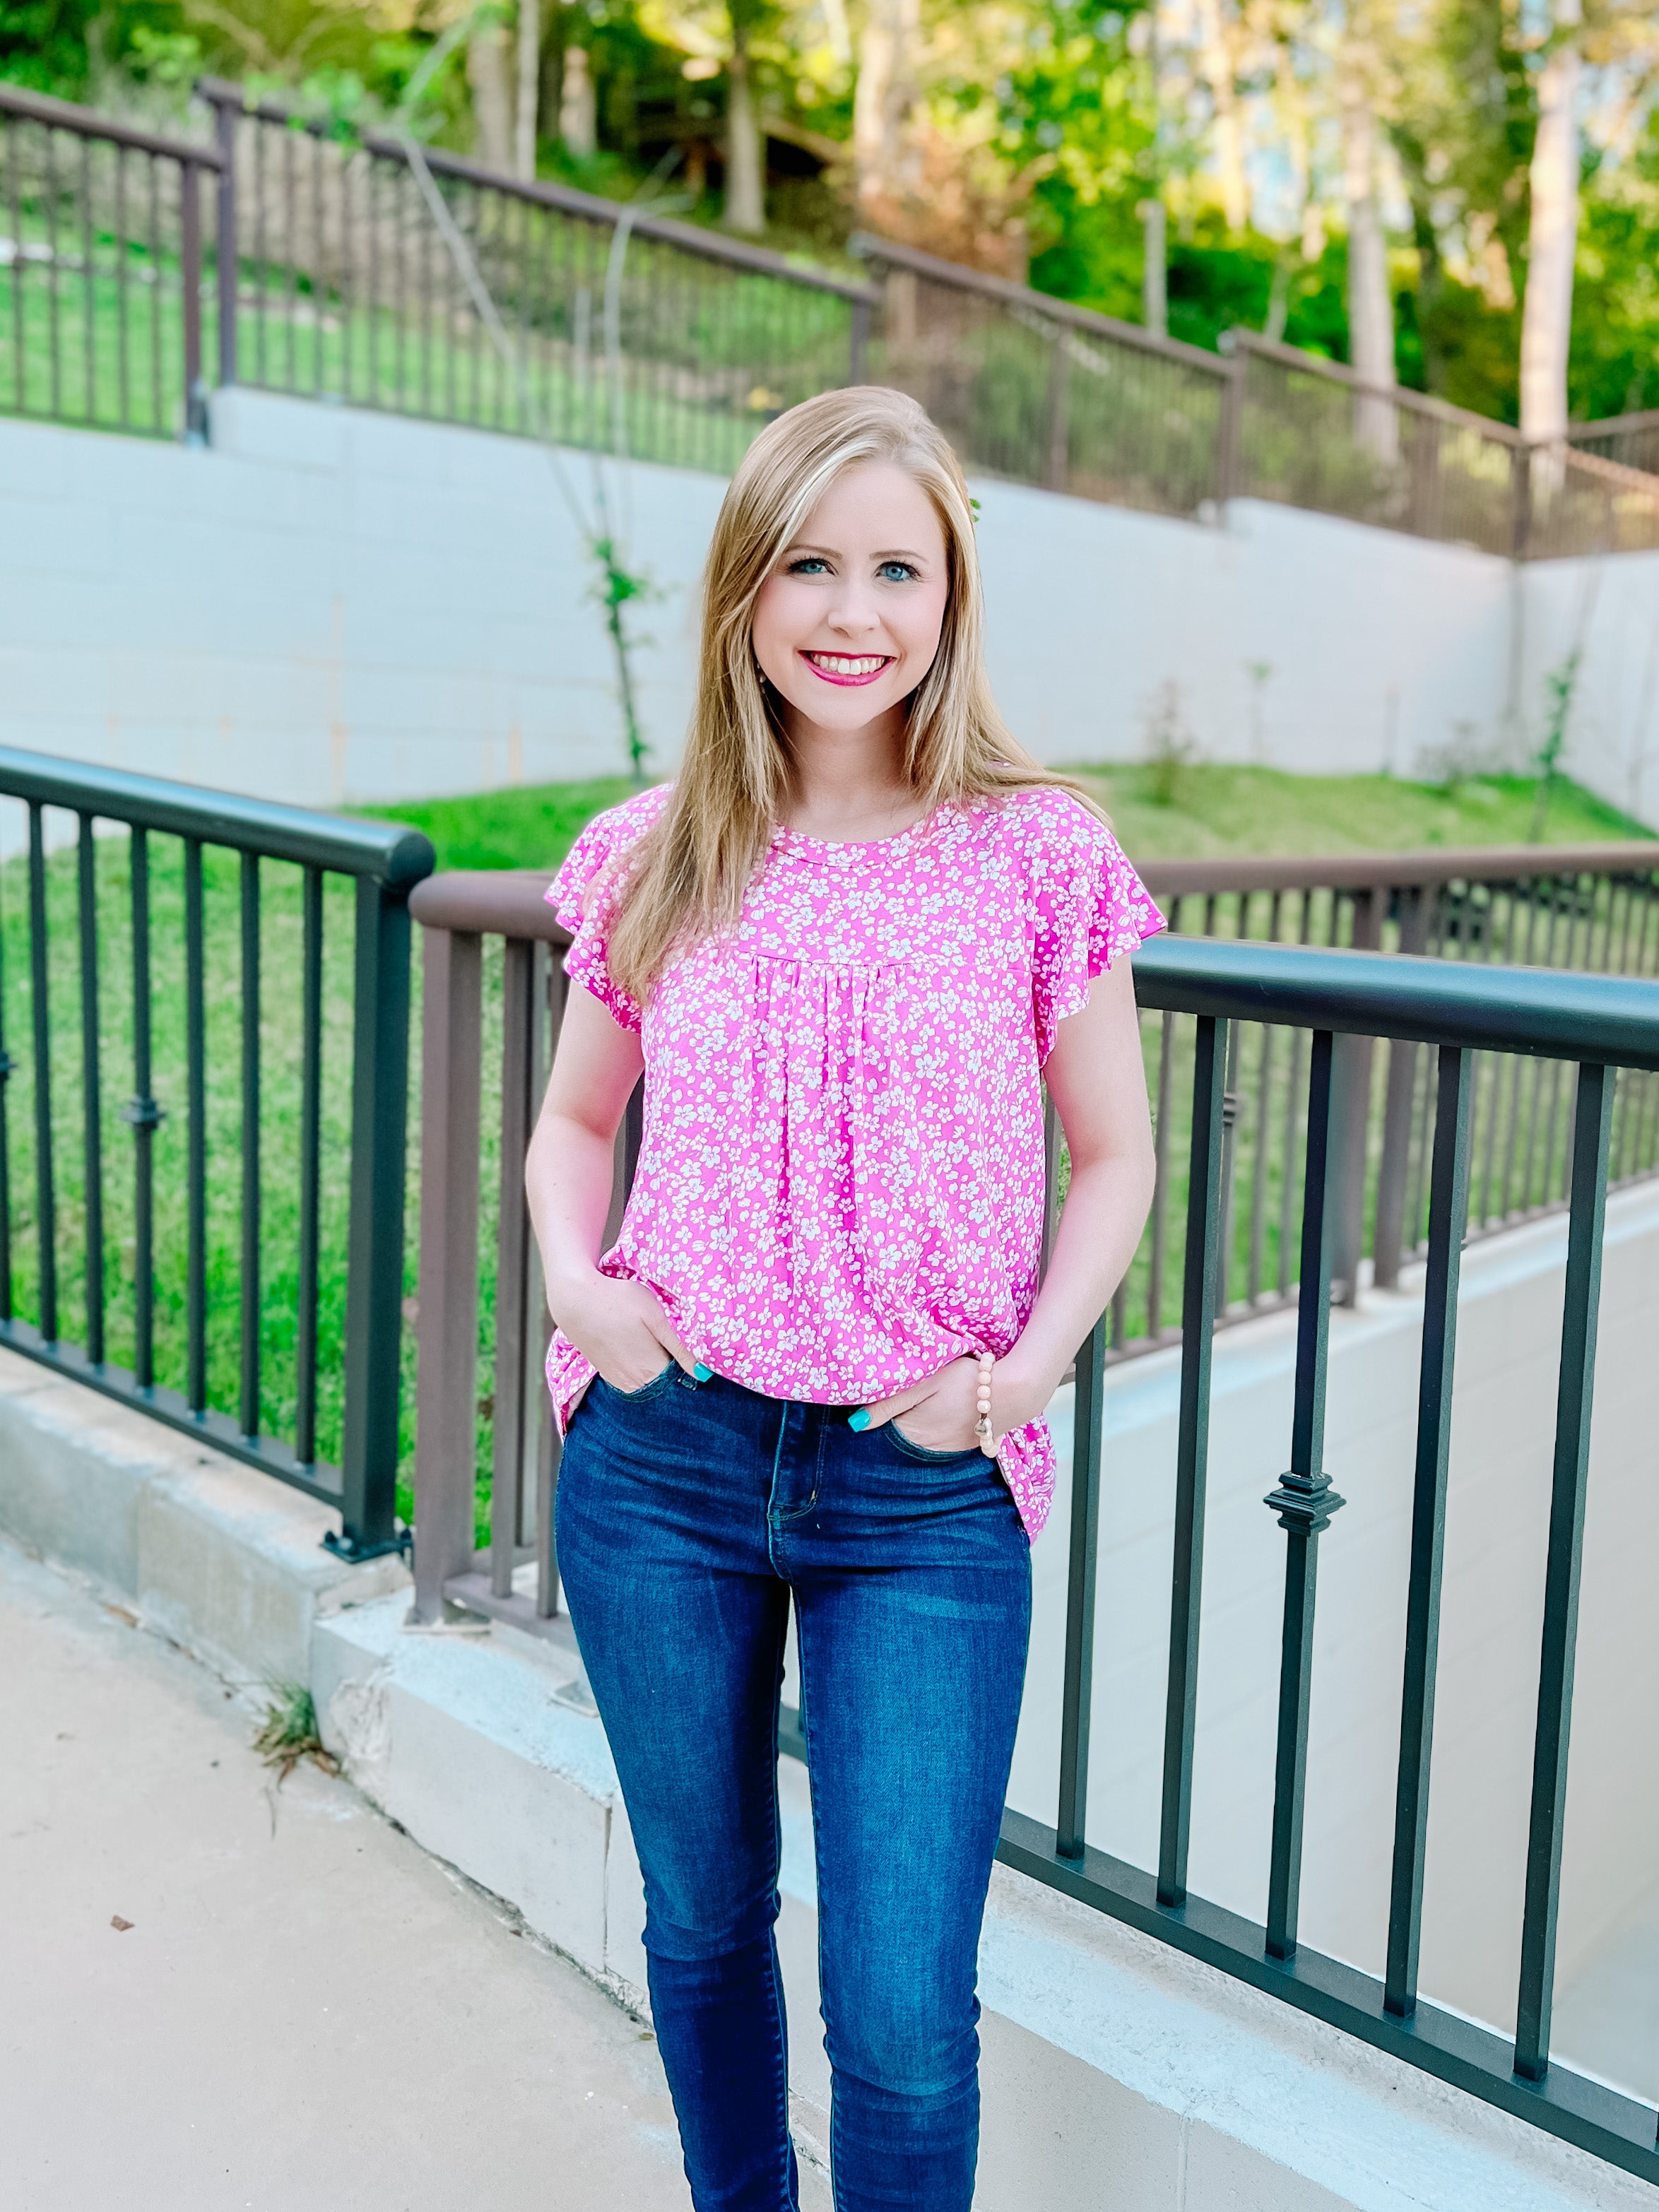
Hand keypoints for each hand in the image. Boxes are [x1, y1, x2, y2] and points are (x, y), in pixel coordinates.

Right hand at [551, 1271, 694, 1394]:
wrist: (575, 1299)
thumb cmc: (619, 1301)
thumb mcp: (656, 1317)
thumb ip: (680, 1348)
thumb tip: (704, 1374)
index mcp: (652, 1371)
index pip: (682, 1380)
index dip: (690, 1366)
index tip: (693, 1351)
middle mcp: (634, 1383)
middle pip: (665, 1384)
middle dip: (674, 1370)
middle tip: (672, 1343)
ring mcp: (617, 1381)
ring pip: (648, 1383)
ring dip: (655, 1370)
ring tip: (653, 1343)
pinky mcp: (606, 1375)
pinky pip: (631, 1380)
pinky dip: (639, 1370)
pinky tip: (638, 1349)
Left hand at [856, 1350, 1054, 1457]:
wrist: (1012, 1393)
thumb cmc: (966, 1381)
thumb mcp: (925, 1383)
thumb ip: (890, 1402)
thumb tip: (855, 1424)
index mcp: (913, 1432)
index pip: (883, 1429)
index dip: (879, 1414)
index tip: (878, 1399)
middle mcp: (929, 1448)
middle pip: (902, 1436)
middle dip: (897, 1422)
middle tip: (903, 1400)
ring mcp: (949, 1449)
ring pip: (922, 1439)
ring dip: (919, 1425)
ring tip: (926, 1404)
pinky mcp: (966, 1445)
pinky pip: (942, 1440)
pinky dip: (938, 1429)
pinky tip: (945, 1412)